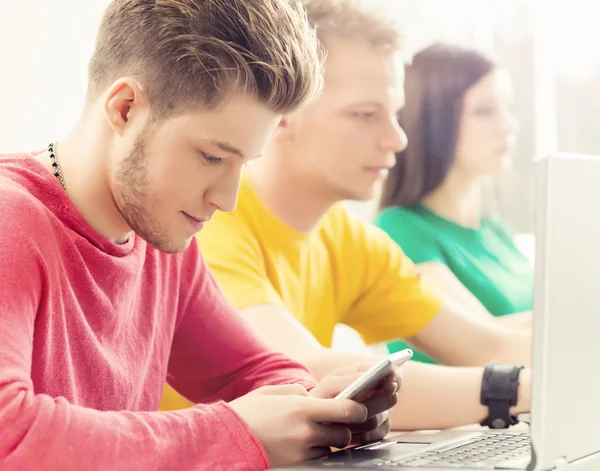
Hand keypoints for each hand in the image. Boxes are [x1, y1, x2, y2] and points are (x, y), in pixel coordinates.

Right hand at [229, 384, 367, 466]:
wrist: (225, 439)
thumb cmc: (249, 412)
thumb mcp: (274, 392)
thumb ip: (299, 393)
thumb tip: (314, 396)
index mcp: (304, 408)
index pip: (348, 410)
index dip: (358, 409)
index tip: (358, 407)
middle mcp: (307, 432)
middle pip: (344, 434)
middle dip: (345, 428)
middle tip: (335, 422)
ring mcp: (302, 452)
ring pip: (332, 449)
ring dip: (329, 442)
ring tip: (313, 433)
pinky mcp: (297, 465)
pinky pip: (317, 459)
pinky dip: (316, 452)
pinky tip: (303, 444)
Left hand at [310, 362, 400, 443]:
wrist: (318, 417)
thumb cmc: (326, 395)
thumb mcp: (332, 382)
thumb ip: (351, 378)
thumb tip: (368, 377)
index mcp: (374, 376)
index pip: (394, 374)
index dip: (395, 379)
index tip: (389, 384)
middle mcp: (382, 395)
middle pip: (390, 399)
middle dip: (373, 403)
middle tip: (356, 407)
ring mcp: (382, 414)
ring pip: (378, 419)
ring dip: (359, 420)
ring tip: (340, 420)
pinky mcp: (378, 433)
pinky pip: (373, 436)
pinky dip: (358, 434)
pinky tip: (344, 431)